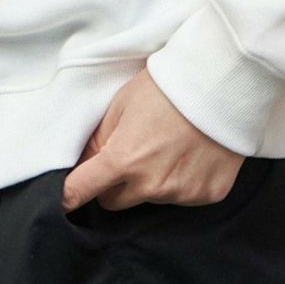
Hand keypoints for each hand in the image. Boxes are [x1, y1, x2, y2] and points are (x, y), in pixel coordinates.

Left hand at [61, 68, 244, 211]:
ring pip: (149, 198)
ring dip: (150, 181)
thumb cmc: (168, 86)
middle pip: (114, 201)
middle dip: (113, 183)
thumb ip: (100, 138)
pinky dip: (181, 181)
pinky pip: (182, 197)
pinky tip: (190, 153)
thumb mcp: (122, 102)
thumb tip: (82, 163)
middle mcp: (151, 184)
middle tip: (128, 154)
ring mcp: (181, 194)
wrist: (222, 83)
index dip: (67, 195)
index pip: (81, 190)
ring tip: (167, 145)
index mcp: (124, 158)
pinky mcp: (207, 196)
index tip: (62, 199)